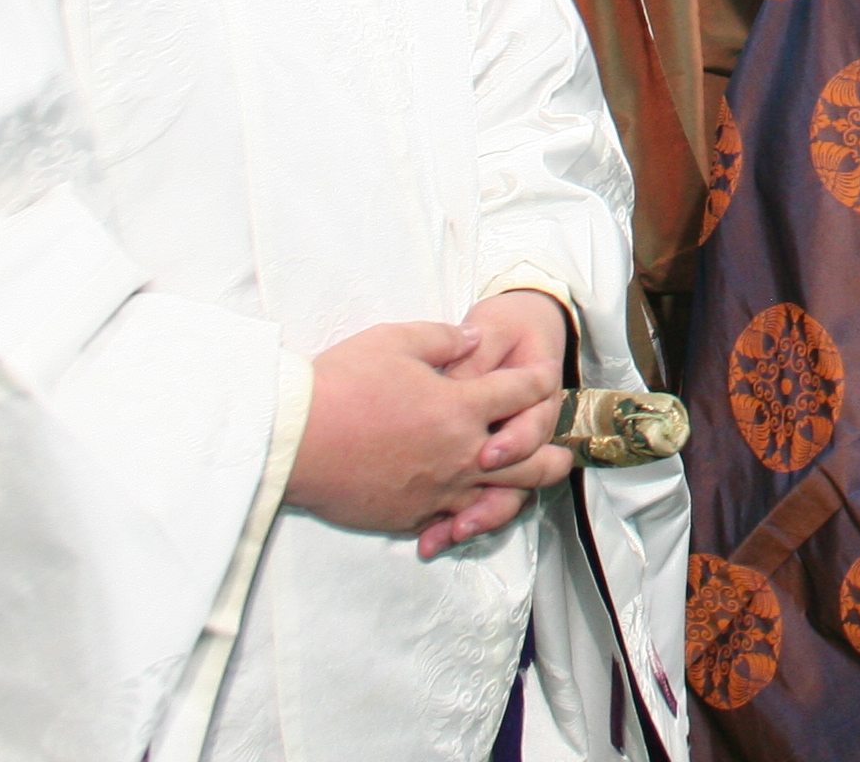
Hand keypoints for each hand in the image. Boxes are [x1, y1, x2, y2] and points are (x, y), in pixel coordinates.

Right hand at [287, 318, 565, 552]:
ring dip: (520, 490)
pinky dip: (468, 517)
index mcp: (461, 406)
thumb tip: (471, 339)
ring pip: (498, 498)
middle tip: (564, 450)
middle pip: (528, 458)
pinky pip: (452, 520)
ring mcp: (437, 490)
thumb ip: (442, 339)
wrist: (295, 440)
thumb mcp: (394, 340)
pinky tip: (472, 514)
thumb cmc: (341, 385)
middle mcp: (460, 453)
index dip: (539, 378)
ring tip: (532, 487)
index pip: (519, 390)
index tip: (546, 374)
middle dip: (553, 452)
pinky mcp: (410, 515)